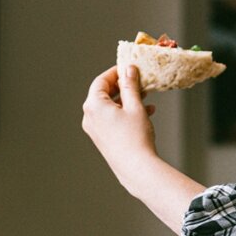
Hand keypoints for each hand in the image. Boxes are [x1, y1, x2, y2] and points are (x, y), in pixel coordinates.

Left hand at [82, 65, 158, 196]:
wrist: (136, 167)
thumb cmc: (135, 137)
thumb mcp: (135, 106)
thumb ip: (130, 86)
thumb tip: (128, 70)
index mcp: (94, 105)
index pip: (101, 81)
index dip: (116, 72)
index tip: (129, 68)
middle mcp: (90, 117)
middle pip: (104, 93)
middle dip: (123, 86)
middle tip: (139, 81)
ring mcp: (94, 129)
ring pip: (110, 107)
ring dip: (127, 100)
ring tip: (145, 97)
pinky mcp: (102, 138)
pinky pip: (111, 119)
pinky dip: (125, 113)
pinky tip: (145, 112)